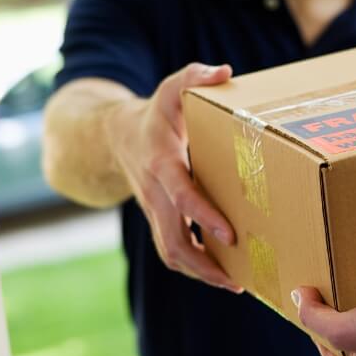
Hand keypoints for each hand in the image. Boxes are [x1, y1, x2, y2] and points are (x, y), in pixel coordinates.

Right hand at [105, 62, 241, 292]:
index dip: (203, 216)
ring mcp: (154, 211)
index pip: (181, 196)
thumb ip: (195, 76)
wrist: (117, 136)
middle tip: (238, 278)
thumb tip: (225, 72)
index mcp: (162, 164)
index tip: (230, 233)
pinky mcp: (159, 220)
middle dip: (204, 263)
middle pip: (173, 241)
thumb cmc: (156, 113)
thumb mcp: (173, 88)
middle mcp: (155, 194)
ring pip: (171, 253)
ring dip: (201, 272)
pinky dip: (197, 266)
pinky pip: (174, 250)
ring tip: (236, 283)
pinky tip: (225, 273)